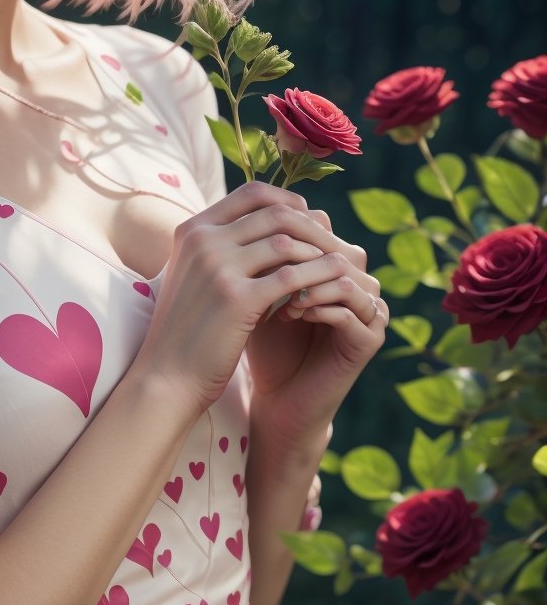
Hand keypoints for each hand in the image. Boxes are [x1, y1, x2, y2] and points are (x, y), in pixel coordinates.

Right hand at [135, 183, 378, 421]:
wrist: (167, 376)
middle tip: (333, 243)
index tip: (309, 219)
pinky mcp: (237, 298)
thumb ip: (222, 247)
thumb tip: (274, 225)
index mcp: (193, 229)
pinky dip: (316, 278)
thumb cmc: (187, 329)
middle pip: (275, 213)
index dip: (289, 201)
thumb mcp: (194, 275)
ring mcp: (218, 267)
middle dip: (312, 226)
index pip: (252, 193)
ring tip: (337, 265)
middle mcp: (203, 240)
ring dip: (318, 252)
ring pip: (287, 242)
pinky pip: (292, 277)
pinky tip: (332, 287)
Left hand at [245, 206, 387, 442]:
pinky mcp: (371, 339)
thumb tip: (232, 207)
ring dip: (311, 279)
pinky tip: (292, 313)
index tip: (251, 242)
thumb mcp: (253, 292)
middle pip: (338, 245)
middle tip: (266, 261)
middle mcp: (356, 283)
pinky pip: (357, 310)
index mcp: (331, 267)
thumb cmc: (259, 343)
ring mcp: (369, 311)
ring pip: (351, 274)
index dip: (287, 229)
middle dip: (301, 251)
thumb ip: (254, 255)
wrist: (274, 398)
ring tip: (276, 291)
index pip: (320, 226)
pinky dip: (323, 306)